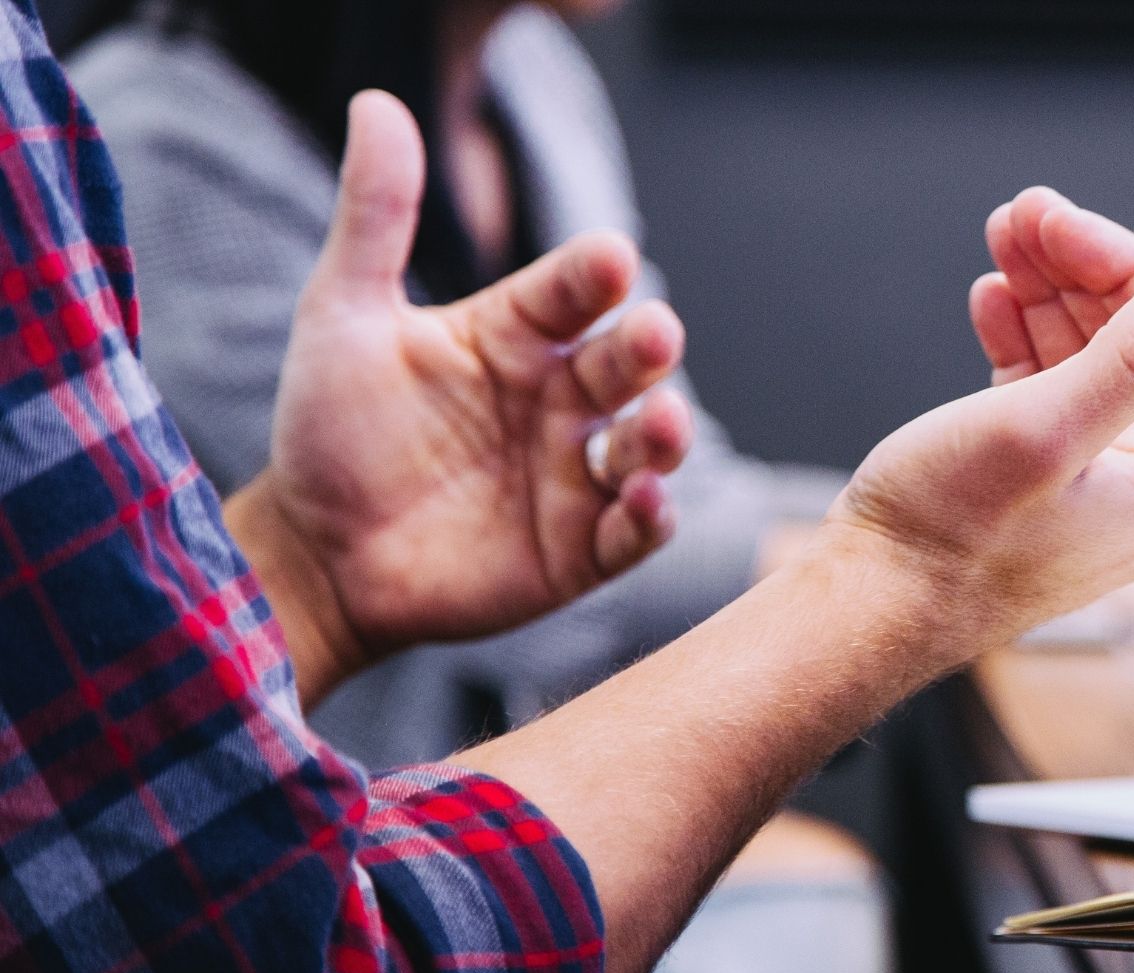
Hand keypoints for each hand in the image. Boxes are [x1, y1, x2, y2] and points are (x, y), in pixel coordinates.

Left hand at [226, 92, 693, 703]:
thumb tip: (377, 104)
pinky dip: (650, 516)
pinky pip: (633, 531)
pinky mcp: (580, 550)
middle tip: (654, 334)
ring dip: (665, 434)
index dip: (593, 276)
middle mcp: (559, 399)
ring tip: (662, 423)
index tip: (610, 259)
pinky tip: (643, 499)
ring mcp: (575, 475)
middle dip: (648, 348)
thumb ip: (375, 217)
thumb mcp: (343, 315)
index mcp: (516, 336)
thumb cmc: (330, 429)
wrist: (314, 553)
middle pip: (625, 363)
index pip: (572, 292)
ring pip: (647, 445)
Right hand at [823, 252, 1133, 649]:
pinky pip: (1050, 391)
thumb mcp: (1045, 429)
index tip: (1051, 216)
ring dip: (1046, 293)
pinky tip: (993, 301)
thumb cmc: (947, 535)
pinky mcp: (1042, 483)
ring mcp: (1096, 484)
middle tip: (1019, 214)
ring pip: (1087, 358)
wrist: (868, 608)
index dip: (1116, 260)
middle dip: (1077, 268)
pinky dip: (1023, 339)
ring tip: (1001, 241)